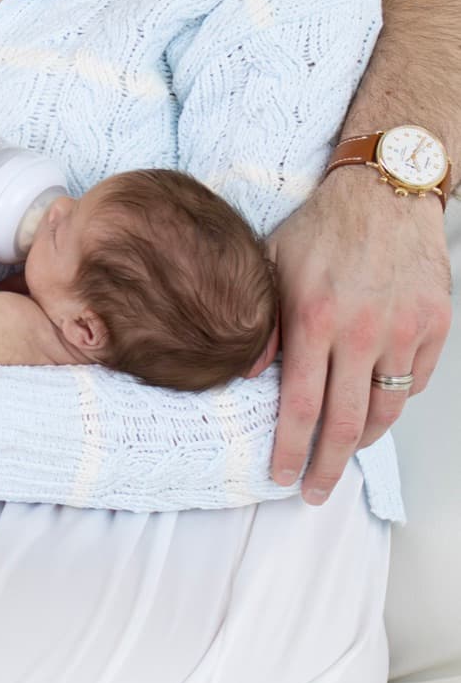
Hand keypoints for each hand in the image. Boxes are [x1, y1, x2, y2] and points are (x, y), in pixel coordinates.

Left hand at [268, 173, 451, 502]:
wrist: (386, 189)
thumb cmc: (322, 227)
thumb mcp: (271, 266)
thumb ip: (260, 324)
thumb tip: (246, 375)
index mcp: (315, 320)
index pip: (299, 407)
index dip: (290, 450)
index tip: (282, 477)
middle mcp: (362, 333)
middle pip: (346, 424)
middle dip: (328, 466)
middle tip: (315, 492)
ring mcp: (405, 331)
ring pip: (386, 410)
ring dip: (364, 440)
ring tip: (344, 453)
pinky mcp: (435, 325)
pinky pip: (415, 383)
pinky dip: (395, 401)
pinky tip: (376, 408)